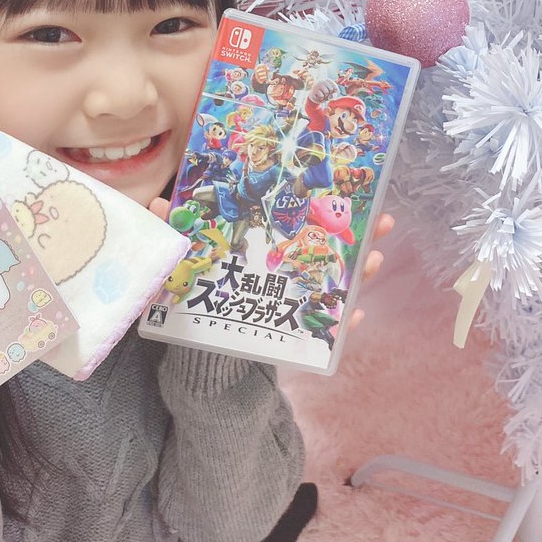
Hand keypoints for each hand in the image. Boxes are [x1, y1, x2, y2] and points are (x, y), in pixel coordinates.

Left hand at [147, 200, 392, 328]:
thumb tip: (158, 205)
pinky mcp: (295, 332)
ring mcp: (294, 299)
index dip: (321, 199)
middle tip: (382, 217)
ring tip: (375, 258)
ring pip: (334, 279)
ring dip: (358, 269)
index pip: (295, 215)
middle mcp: (284, 267)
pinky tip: (355, 316)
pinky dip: (341, 322)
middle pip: (326, 243)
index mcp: (261, 244)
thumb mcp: (181, 267)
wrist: (198, 358)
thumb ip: (173, 237)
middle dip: (356, 230)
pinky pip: (325, 328)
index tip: (346, 182)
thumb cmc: (191, 302)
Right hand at [307, 78, 337, 104]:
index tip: (330, 91)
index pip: (335, 87)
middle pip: (331, 89)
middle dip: (329, 93)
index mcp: (327, 80)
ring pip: (326, 93)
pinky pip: (321, 97)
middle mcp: (322, 81)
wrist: (314, 97)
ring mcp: (317, 85)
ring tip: (322, 95)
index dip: (334, 92)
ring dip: (325, 96)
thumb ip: (334, 95)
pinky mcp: (313, 91)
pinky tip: (318, 97)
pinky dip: (321, 99)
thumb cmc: (324, 94)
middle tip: (325, 93)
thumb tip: (330, 97)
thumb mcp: (331, 94)